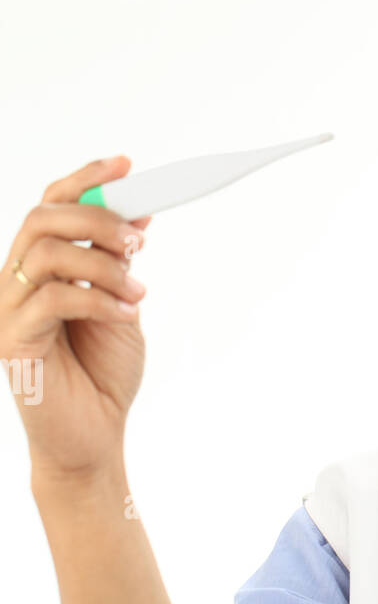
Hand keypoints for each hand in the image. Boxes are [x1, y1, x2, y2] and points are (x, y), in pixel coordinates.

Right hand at [0, 155, 151, 479]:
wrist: (93, 439)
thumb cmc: (103, 377)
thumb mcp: (121, 307)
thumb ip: (118, 265)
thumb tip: (135, 216)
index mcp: (41, 267)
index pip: (52, 204)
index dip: (86, 178)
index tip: (127, 165)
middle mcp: (17, 282)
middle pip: (44, 219)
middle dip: (97, 218)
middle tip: (139, 242)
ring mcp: (10, 310)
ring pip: (47, 253)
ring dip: (102, 264)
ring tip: (136, 292)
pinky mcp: (13, 341)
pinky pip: (52, 299)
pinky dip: (98, 299)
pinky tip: (126, 314)